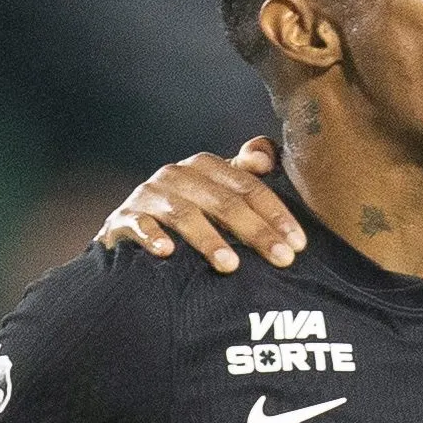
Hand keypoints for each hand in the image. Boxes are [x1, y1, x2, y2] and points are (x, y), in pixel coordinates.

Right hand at [94, 136, 304, 272]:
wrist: (133, 234)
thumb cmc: (190, 215)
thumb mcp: (220, 193)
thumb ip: (246, 174)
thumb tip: (265, 156)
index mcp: (206, 167)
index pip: (248, 187)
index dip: (276, 213)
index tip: (299, 243)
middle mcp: (177, 175)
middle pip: (223, 202)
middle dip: (256, 231)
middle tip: (282, 259)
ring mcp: (148, 195)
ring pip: (184, 214)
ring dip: (209, 240)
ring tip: (231, 266)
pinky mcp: (123, 218)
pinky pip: (138, 225)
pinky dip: (151, 237)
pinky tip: (167, 252)